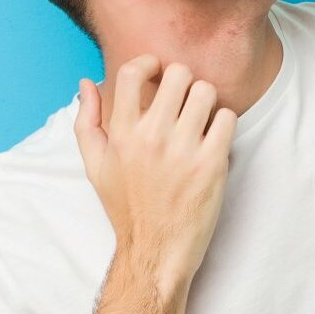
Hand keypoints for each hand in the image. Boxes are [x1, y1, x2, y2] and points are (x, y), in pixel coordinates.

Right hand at [74, 56, 237, 286]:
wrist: (155, 251)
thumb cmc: (126, 207)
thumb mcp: (95, 166)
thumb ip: (87, 121)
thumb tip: (87, 82)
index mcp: (121, 134)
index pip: (132, 73)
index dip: (149, 62)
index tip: (157, 70)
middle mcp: (151, 138)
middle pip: (178, 74)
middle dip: (183, 81)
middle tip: (184, 99)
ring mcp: (183, 150)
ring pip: (206, 91)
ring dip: (206, 100)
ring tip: (201, 117)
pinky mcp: (211, 164)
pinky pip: (227, 118)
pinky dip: (224, 123)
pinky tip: (213, 138)